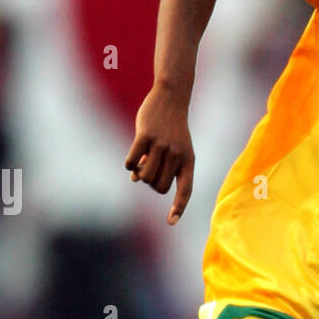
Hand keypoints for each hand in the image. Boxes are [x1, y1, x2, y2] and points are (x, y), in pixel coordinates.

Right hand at [126, 85, 194, 224]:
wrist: (171, 97)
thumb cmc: (172, 127)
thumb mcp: (173, 148)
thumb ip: (160, 166)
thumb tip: (135, 178)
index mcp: (188, 160)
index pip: (185, 190)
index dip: (178, 207)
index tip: (171, 222)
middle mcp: (177, 155)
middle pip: (159, 186)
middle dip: (150, 183)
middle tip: (149, 170)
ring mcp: (161, 145)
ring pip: (145, 176)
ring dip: (139, 175)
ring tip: (141, 164)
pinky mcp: (145, 136)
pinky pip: (132, 161)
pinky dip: (130, 165)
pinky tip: (132, 160)